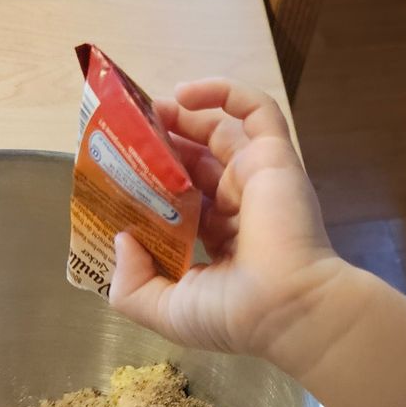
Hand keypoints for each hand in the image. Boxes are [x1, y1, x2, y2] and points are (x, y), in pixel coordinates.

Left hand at [110, 78, 341, 356]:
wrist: (289, 308)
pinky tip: (184, 93)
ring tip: (146, 110)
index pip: (180, 200)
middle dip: (159, 144)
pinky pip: (257, 111)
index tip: (115, 173)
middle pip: (194, 161)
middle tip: (125, 133)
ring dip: (181, 116)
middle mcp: (237, 206)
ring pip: (219, 131)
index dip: (148, 184)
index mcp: (218, 240)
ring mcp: (257, 178)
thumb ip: (132, 286)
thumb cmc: (233, 314)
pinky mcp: (275, 158)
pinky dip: (224, 92)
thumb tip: (122, 241)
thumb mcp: (166, 311)